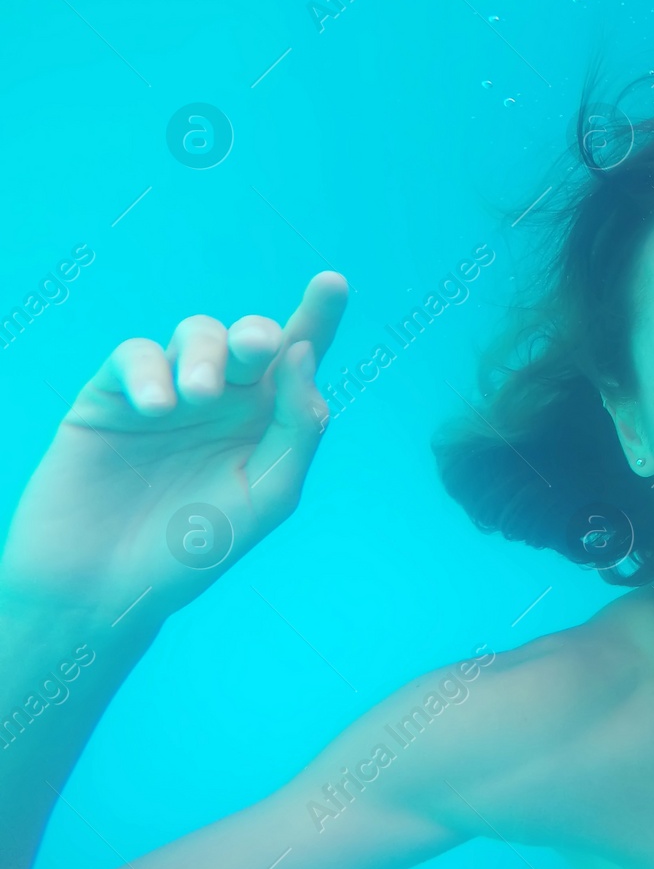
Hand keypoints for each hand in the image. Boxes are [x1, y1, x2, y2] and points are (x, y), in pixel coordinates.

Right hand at [0, 272, 347, 618]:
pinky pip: (135, 355)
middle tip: (255, 350)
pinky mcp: (111, 397)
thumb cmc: (193, 549)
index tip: (334, 281)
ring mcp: (167, 393)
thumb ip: (298, 425)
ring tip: (195, 398)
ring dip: (204, 353)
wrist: (104, 587)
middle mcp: (224, 399)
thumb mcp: (268, 493)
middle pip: (250, 337)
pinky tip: (156, 406)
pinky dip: (150, 369)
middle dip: (255, 335)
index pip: (300, 357)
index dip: (319, 315)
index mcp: (268, 420)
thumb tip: (302, 350)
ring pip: (196, 333)